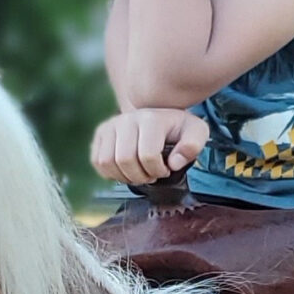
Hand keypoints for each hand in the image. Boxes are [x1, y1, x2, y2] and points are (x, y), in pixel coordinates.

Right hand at [92, 106, 209, 186]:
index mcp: (151, 119)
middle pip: (124, 159)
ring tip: (139, 173)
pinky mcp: (101, 133)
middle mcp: (127, 119)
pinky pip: (97, 161)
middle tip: (152, 175)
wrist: (160, 118)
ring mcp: (111, 125)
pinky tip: (126, 171)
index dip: (157, 170)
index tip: (166, 169)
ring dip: (124, 176)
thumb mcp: (196, 133)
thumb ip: (192, 146)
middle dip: (140, 176)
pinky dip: (110, 173)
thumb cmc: (179, 129)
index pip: (147, 155)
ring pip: (107, 162)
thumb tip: (174, 163)